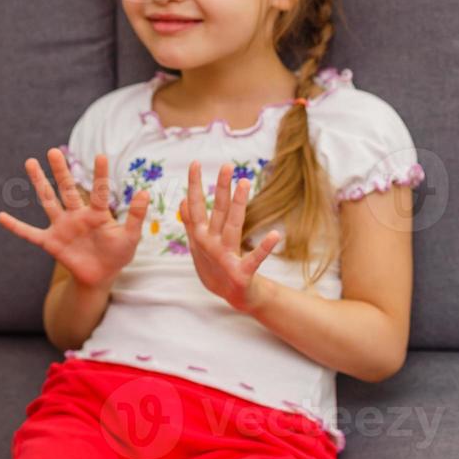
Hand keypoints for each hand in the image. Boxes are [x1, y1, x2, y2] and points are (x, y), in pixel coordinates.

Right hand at [0, 148, 150, 289]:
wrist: (100, 277)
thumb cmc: (116, 255)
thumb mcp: (129, 237)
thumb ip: (136, 216)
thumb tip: (144, 192)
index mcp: (96, 214)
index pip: (98, 191)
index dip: (100, 175)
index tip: (101, 155)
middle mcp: (76, 215)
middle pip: (66, 189)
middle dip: (60, 170)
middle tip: (53, 151)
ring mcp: (61, 227)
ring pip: (48, 201)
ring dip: (39, 183)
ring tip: (30, 162)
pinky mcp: (51, 243)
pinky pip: (30, 234)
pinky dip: (16, 226)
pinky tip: (1, 216)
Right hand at [178, 161, 281, 313]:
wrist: (231, 295)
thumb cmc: (214, 266)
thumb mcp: (197, 245)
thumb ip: (190, 222)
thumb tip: (182, 200)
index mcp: (200, 235)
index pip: (195, 205)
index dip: (195, 185)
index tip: (196, 163)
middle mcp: (210, 243)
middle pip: (217, 211)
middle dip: (221, 188)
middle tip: (227, 166)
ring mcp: (225, 257)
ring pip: (232, 226)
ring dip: (238, 205)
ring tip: (244, 183)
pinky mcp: (241, 273)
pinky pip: (254, 258)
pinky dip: (264, 248)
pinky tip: (276, 235)